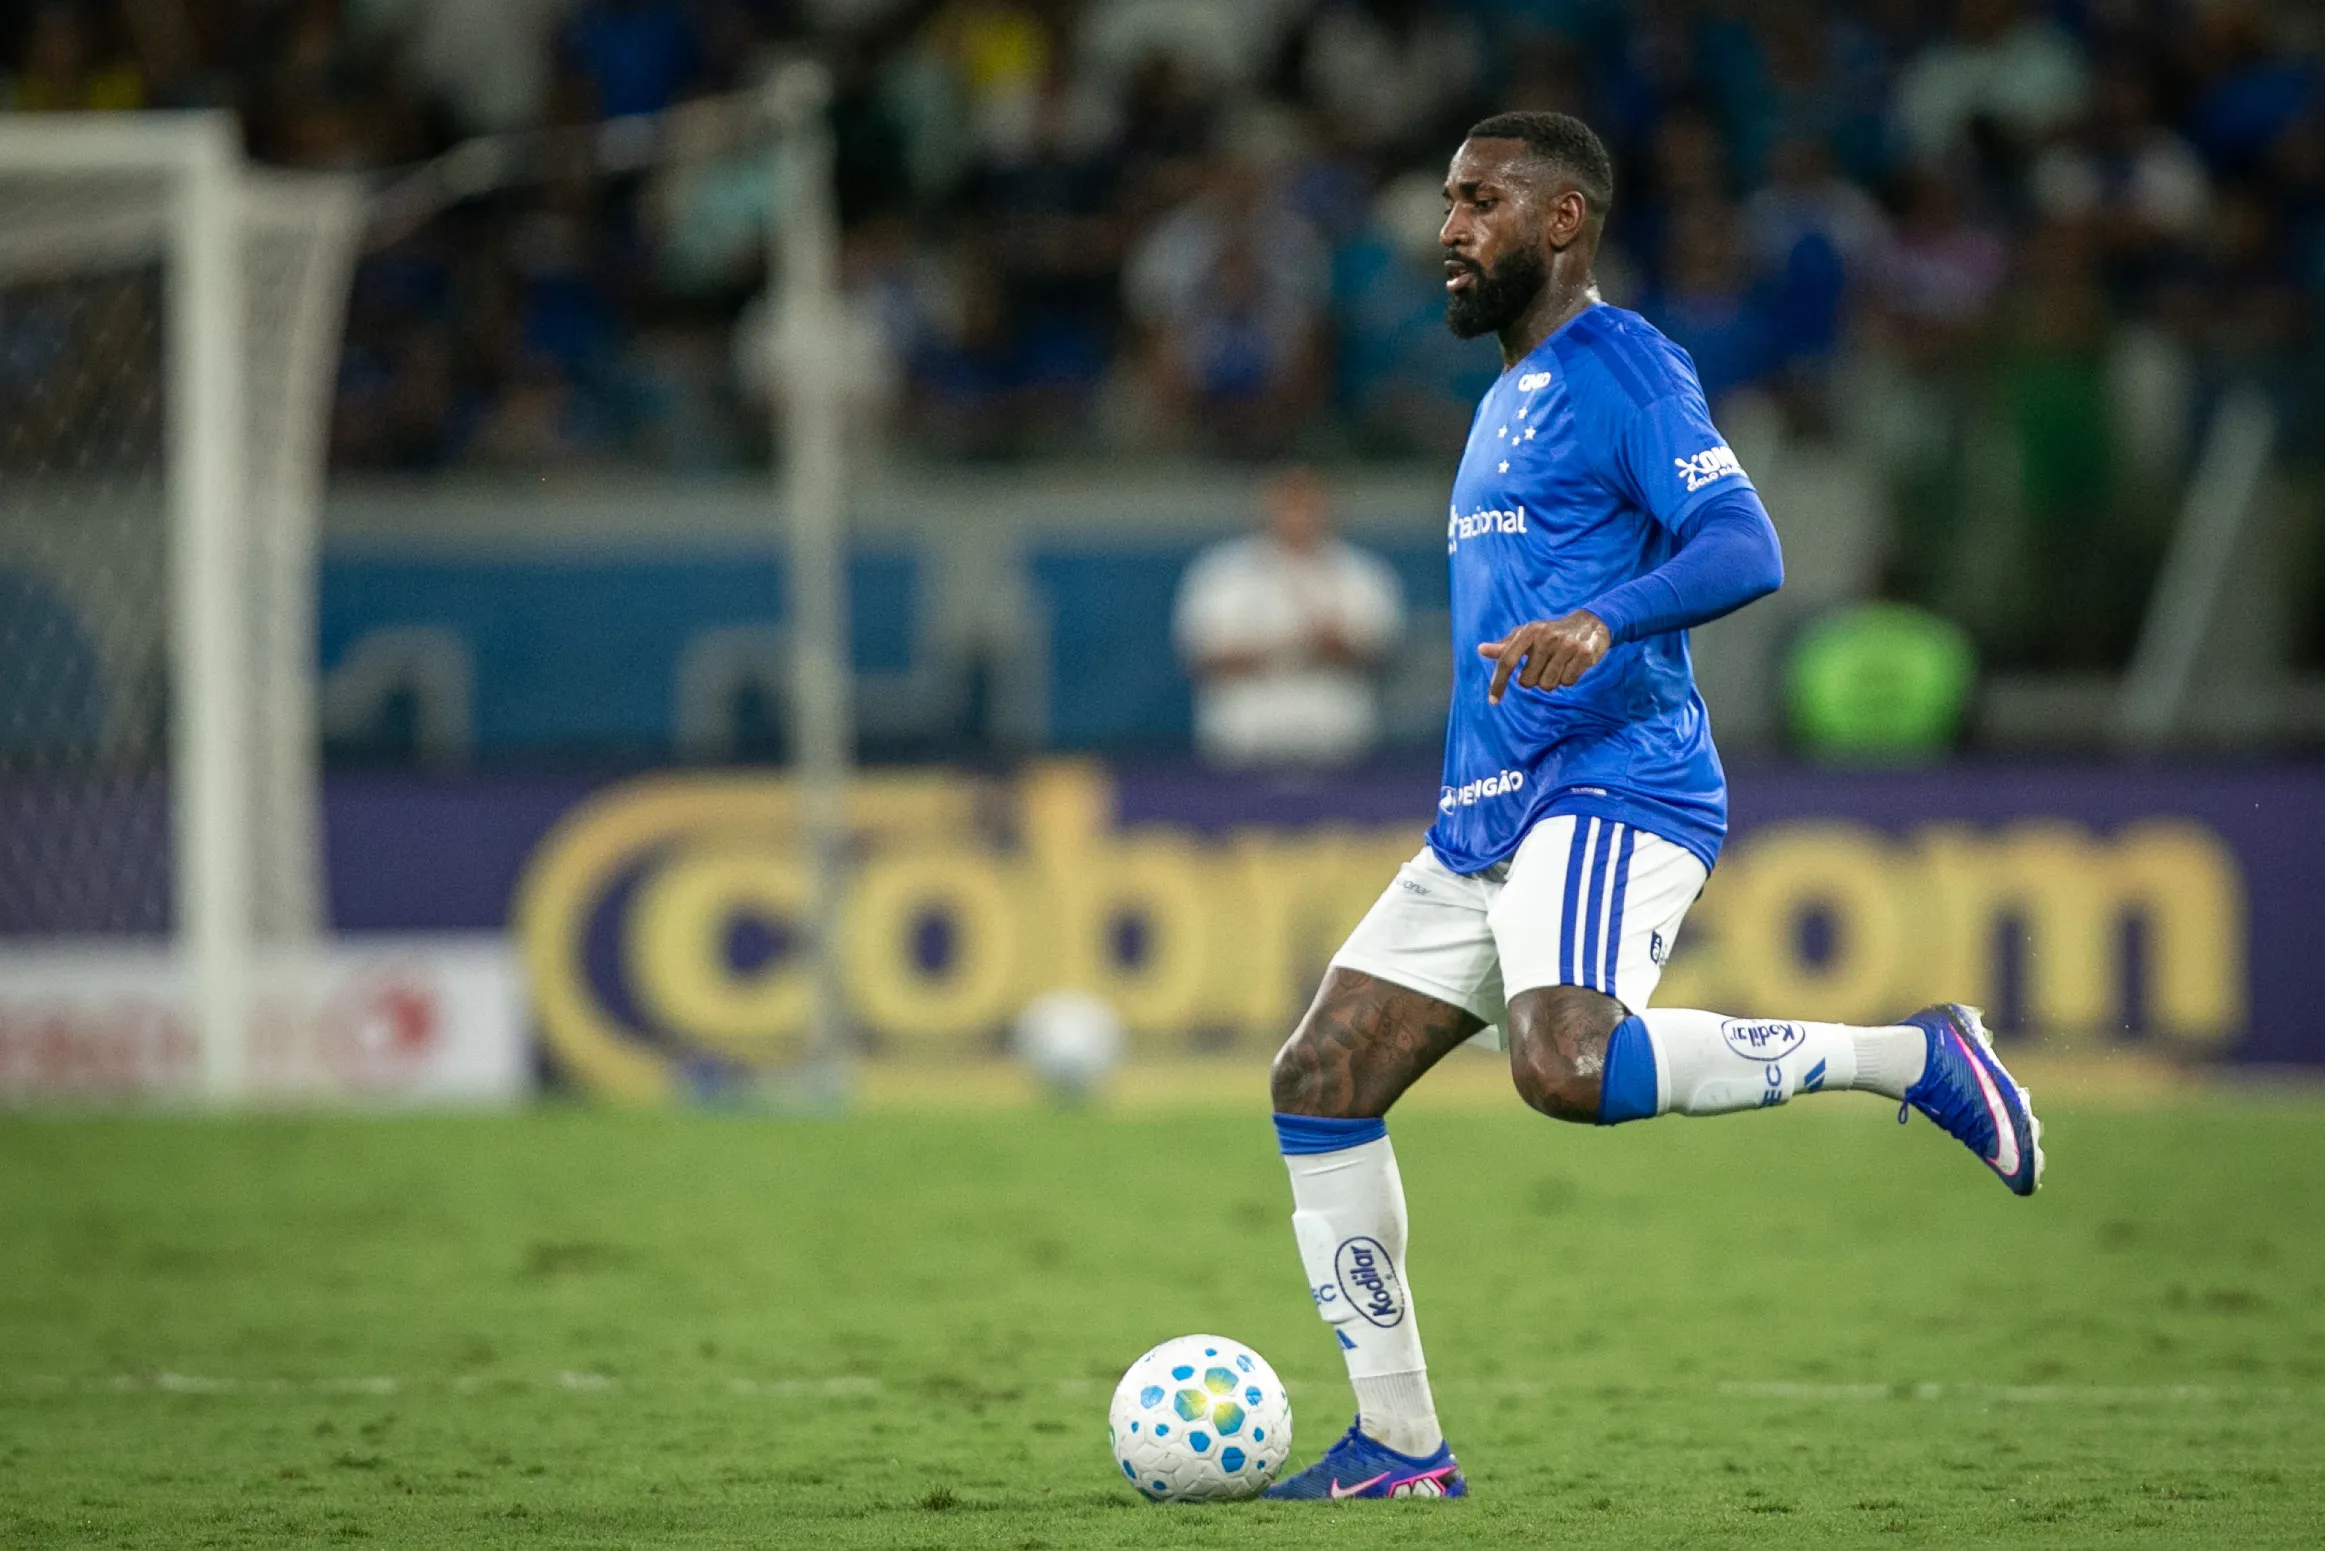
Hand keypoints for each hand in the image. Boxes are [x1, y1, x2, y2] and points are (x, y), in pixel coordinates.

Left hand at [1478, 610, 1611, 703]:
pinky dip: (1568, 679)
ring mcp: (1566, 645)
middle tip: (1544, 665)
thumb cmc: (1551, 632)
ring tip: (1559, 665)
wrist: (1590, 623)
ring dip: (1551, 681)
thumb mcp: (1528, 635)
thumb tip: (1481, 650)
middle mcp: (1546, 637)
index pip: (1507, 661)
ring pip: (1548, 685)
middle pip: (1528, 681)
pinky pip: (1568, 683)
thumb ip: (1506, 646)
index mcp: (1529, 631)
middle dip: (1534, 679)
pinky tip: (1572, 665)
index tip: (1493, 701)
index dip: (1498, 683)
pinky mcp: (1584, 653)